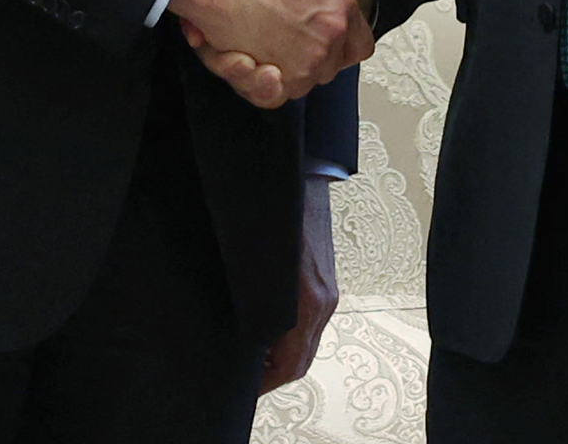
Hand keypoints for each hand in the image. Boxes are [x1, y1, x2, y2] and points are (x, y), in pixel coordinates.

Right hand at [169, 0, 372, 107]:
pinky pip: (277, 95)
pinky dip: (260, 86)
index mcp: (342, 1)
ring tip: (247, 45)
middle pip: (328, 66)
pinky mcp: (282, 80)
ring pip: (300, 82)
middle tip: (273, 36)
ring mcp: (309, 60)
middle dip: (304, 57)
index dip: (337, 42)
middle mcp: (331, 32)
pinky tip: (244, 60)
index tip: (312, 35)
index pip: (358, 43)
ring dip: (275, 70)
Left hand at [260, 176, 339, 390]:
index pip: (291, 365)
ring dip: (282, 356)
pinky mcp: (326, 283)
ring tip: (251, 354)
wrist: (299, 180)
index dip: (265, 383)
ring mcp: (328, 293)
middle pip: (302, 361)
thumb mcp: (251, 266)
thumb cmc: (271, 219)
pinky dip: (291, 337)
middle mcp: (323, 303)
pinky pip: (311, 323)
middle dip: (273, 375)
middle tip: (245, 378)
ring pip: (307, 344)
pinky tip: (267, 327)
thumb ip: (251, 304)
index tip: (245, 388)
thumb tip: (239, 334)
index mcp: (305, 303)